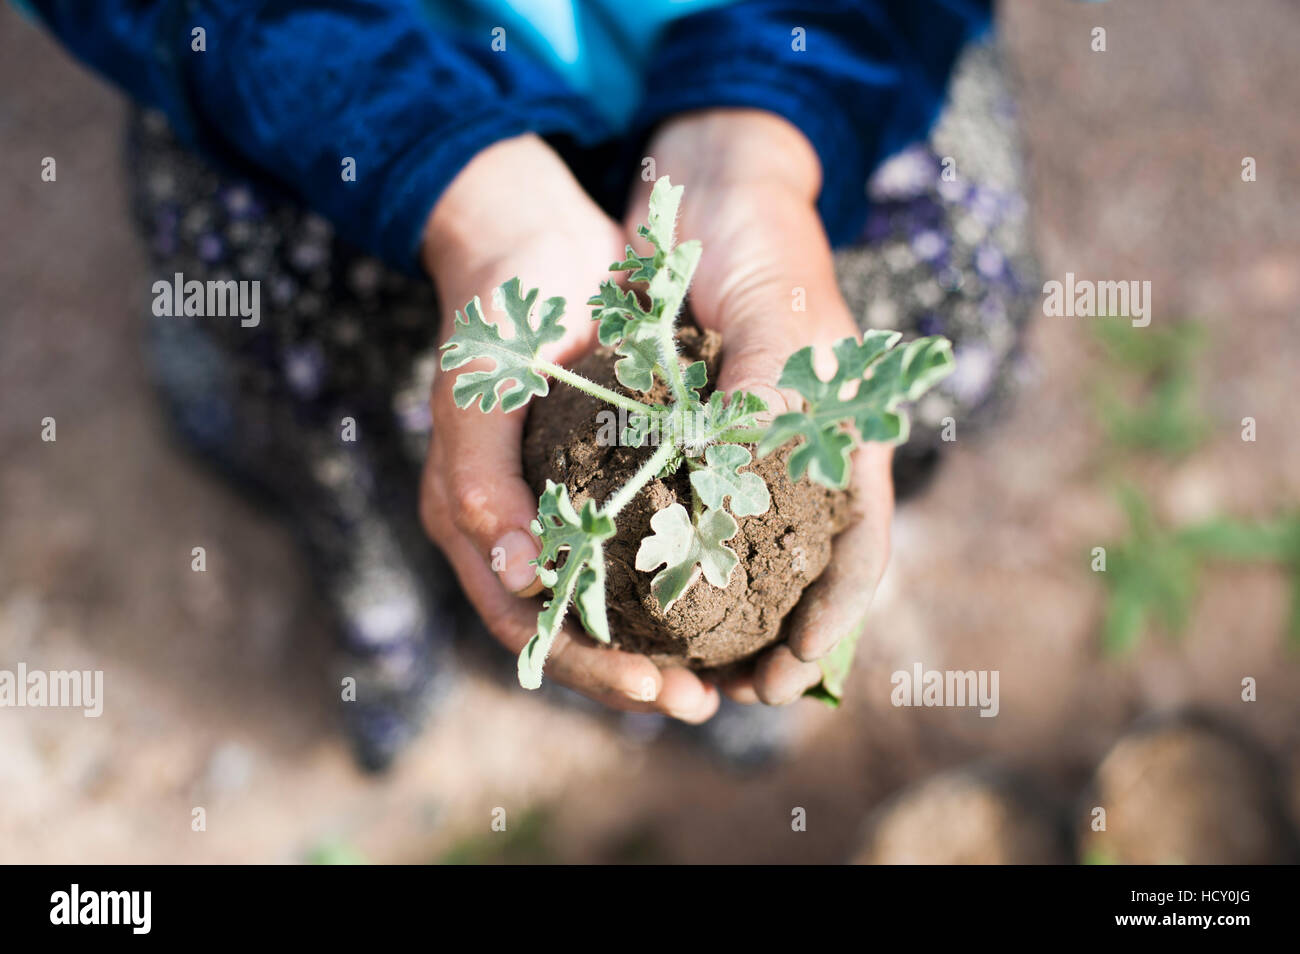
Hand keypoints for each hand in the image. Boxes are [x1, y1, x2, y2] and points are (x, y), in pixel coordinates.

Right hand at [420, 134, 718, 721]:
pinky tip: (725, 608)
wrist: (535, 246)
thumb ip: (480, 483)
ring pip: (607, 605)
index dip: (584, 664)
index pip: (525, 622)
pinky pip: (636, 555)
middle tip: (698, 703)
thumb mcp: (480, 393)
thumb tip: (516, 576)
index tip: (651, 685)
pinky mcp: (604, 484)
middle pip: (569, 631)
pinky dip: (674, 589)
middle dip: (630, 677)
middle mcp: (513, 529)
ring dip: (658, 648)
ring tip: (720, 681)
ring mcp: (559, 507)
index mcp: (473, 521)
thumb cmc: (499, 316)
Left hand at [629, 110, 893, 704]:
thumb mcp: (777, 313)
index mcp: (842, 435)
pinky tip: (635, 592)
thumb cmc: (759, 241)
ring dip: (718, 611)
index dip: (831, 620)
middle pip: (799, 568)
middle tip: (729, 694)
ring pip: (740, 551)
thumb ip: (770, 404)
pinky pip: (682, 509)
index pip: (857, 548)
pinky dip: (667, 556)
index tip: (787, 677)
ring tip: (683, 666)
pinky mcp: (690, 432)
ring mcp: (743, 446)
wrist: (707, 183)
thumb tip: (741, 499)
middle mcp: (797, 452)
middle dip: (771, 636)